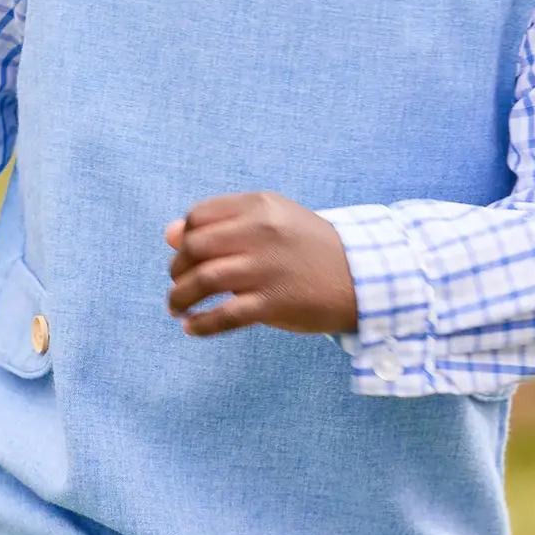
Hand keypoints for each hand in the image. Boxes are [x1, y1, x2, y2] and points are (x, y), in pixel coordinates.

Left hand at [165, 191, 358, 337]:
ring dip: (179, 298)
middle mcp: (260, 232)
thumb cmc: (310, 249)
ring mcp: (266, 268)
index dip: (184, 237)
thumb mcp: (274, 221)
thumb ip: (224, 223)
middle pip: (194, 248)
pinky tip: (192, 328)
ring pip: (202, 281)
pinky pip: (222, 316)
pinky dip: (200, 325)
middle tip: (178, 284)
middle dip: (177, 269)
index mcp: (260, 206)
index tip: (186, 254)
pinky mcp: (272, 303)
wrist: (364, 277)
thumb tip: (170, 234)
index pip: (198, 216)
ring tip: (177, 308)